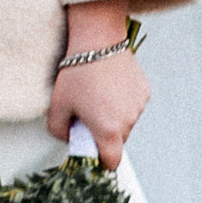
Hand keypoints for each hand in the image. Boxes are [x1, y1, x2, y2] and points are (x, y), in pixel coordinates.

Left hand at [45, 13, 148, 169]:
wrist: (98, 41)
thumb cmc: (76, 73)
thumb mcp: (57, 105)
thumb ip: (59, 131)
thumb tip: (68, 137)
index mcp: (107, 130)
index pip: (111, 161)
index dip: (101, 162)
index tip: (92, 153)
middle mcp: (127, 121)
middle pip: (117, 141)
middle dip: (104, 135)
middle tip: (88, 116)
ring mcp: (138, 106)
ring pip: (126, 123)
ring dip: (114, 118)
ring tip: (98, 96)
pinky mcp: (144, 91)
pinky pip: (133, 106)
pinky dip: (122, 103)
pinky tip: (109, 86)